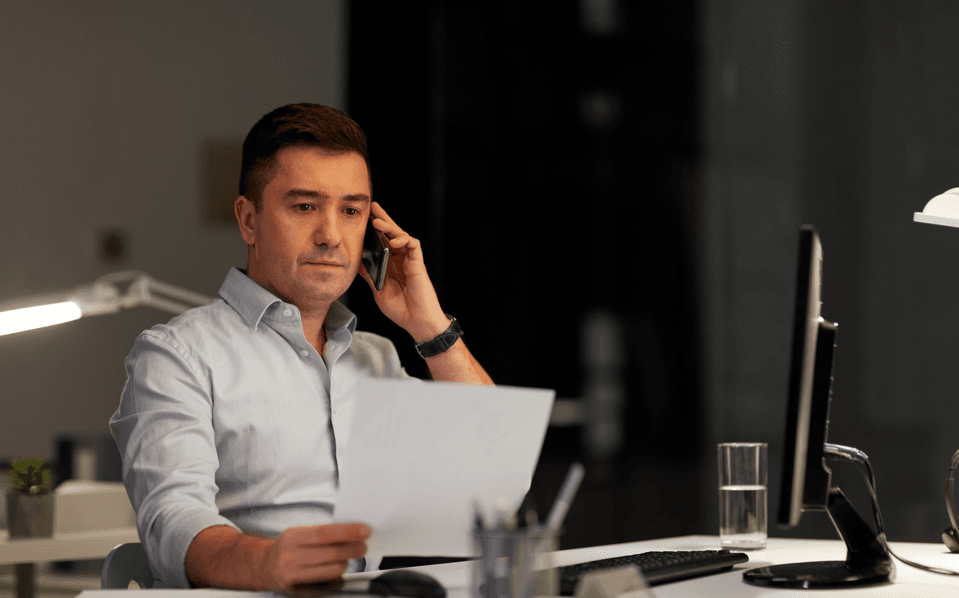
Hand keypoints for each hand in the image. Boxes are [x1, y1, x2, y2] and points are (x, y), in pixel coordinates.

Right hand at [265, 523, 369, 589]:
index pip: (325, 532)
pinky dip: (337, 573)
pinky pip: (326, 580)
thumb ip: (322, 534)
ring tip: (347, 557)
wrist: (264, 567)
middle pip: (330, 552)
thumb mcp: (299, 534)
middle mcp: (290, 555)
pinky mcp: (296, 588)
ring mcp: (292, 573)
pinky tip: (337, 567)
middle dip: (352, 549)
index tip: (365, 531)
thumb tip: (351, 533)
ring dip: (345, 562)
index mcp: (292, 536)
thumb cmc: (287, 548)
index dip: (348, 532)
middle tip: (363, 546)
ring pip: (331, 568)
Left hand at [358, 202, 450, 341]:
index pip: (383, 241)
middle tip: (373, 207)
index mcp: (391, 264)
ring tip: (378, 223)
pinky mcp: (418, 264)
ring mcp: (410, 260)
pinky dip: (405, 239)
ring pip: (403, 236)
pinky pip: (414, 245)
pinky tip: (395, 240)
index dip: (376, 230)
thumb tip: (357, 261)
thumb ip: (370, 274)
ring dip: (391, 228)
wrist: (416, 322)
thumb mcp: (378, 289)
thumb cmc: (401, 308)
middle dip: (384, 219)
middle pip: (393, 234)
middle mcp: (401, 259)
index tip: (365, 217)